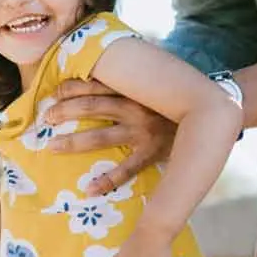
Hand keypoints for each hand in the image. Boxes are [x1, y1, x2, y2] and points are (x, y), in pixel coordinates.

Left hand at [43, 79, 177, 194]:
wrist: (210, 115)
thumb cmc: (173, 99)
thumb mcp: (154, 83)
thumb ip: (132, 79)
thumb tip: (104, 67)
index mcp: (134, 89)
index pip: (96, 84)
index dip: (72, 88)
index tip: (55, 93)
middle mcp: (135, 108)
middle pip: (92, 107)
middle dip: (65, 112)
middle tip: (47, 117)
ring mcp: (142, 132)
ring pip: (101, 137)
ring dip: (74, 142)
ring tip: (52, 146)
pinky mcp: (151, 153)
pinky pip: (127, 169)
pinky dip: (108, 181)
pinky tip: (90, 190)